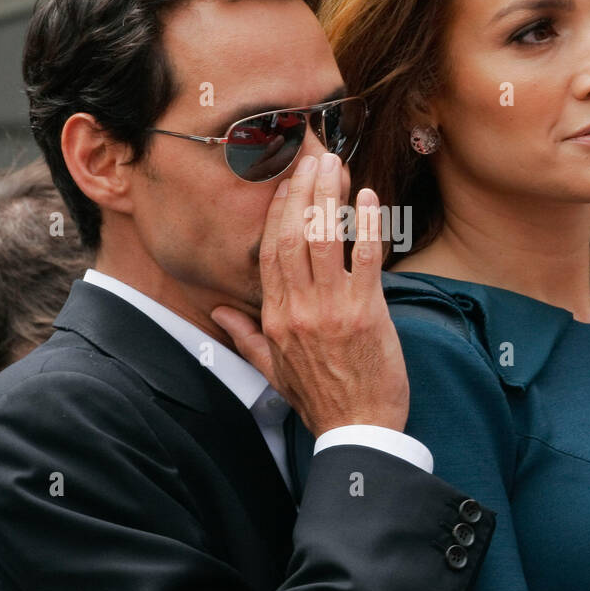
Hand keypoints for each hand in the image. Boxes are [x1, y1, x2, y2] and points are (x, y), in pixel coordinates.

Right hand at [211, 152, 409, 436]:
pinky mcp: (366, 313)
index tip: (287, 184)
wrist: (357, 431)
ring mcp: (331, 309)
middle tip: (312, 160)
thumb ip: (247, 337)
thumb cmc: (321, 400)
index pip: (269, 252)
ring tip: (335, 166)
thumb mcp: (273, 371)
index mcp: (276, 318)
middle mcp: (298, 308)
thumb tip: (220, 314)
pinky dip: (366, 225)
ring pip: (324, 239)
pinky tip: (370, 198)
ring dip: (329, 197)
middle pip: (292, 236)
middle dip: (301, 192)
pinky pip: (363, 258)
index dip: (278, 213)